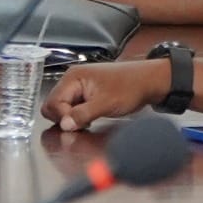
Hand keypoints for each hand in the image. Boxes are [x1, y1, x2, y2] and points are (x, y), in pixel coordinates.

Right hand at [40, 59, 167, 131]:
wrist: (149, 81)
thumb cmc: (130, 87)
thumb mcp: (106, 103)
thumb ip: (82, 114)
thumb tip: (64, 125)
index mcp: (73, 77)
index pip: (53, 102)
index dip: (63, 117)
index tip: (79, 124)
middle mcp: (72, 79)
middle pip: (53, 105)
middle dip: (65, 118)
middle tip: (83, 122)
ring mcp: (78, 86)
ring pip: (62, 107)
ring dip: (72, 117)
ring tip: (90, 119)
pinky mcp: (85, 93)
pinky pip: (72, 107)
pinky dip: (78, 115)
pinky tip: (91, 117)